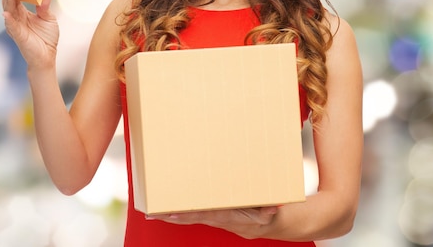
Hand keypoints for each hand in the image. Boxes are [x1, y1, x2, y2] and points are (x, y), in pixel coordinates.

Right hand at [2, 0, 58, 69]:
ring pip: (9, 11)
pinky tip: (6, 13)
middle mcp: (17, 18)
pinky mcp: (18, 36)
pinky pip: (12, 26)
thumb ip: (45, 6)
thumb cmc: (47, 38)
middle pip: (11, 2)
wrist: (47, 56)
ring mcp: (16, 27)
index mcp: (24, 13)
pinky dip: (9, 19)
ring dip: (8, 1)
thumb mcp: (48, 18)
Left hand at [149, 206, 278, 238]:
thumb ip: (270, 209)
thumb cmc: (274, 211)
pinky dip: (185, 215)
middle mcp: (225, 222)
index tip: (174, 213)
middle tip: (155, 214)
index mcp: (234, 219)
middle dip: (175, 217)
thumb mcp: (273, 209)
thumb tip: (272, 209)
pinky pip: (200, 216)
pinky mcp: (220, 219)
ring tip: (156, 213)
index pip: (209, 216)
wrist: (278, 223)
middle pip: (196, 219)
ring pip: (195, 218)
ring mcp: (221, 221)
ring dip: (176, 217)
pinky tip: (172, 212)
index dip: (191, 215)